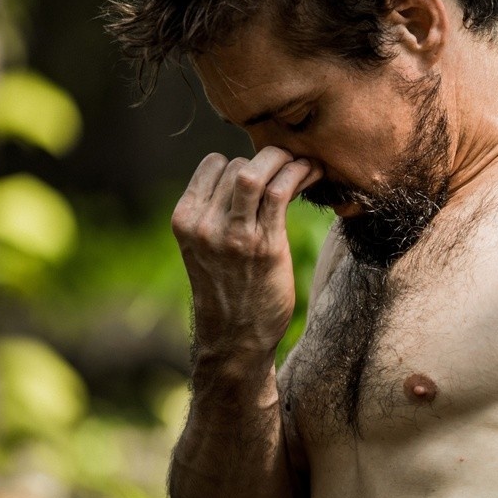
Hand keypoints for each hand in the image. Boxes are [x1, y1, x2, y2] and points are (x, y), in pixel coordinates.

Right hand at [171, 147, 321, 365]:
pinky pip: (280, 192)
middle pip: (238, 165)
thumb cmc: (228, 289)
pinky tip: (311, 174)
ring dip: (285, 160)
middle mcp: (204, 224)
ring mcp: (234, 235)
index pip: (213, 165)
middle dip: (269, 161)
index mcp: (185, 220)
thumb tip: (248, 172)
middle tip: (291, 165)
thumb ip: (217, 212)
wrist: (235, 337)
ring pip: (256, 172)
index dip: (241, 162)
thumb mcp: (206, 247)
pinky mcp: (265, 245)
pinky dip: (299, 174)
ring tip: (304, 164)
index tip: (263, 170)